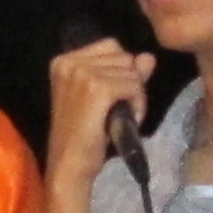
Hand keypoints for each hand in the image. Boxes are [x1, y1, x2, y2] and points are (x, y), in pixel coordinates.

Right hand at [44, 34, 159, 189]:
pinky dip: (138, 104)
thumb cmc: (84, 136)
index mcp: (64, 60)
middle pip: (124, 56)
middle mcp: (69, 62)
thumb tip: (149, 57)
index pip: (111, 46)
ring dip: (135, 95)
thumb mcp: (104, 99)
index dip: (122, 71)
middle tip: (120, 110)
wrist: (69, 166)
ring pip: (132, 71)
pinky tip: (128, 120)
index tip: (114, 97)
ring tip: (121, 117)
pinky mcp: (96, 89)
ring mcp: (81, 74)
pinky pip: (134, 85)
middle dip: (130, 82)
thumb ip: (126, 74)